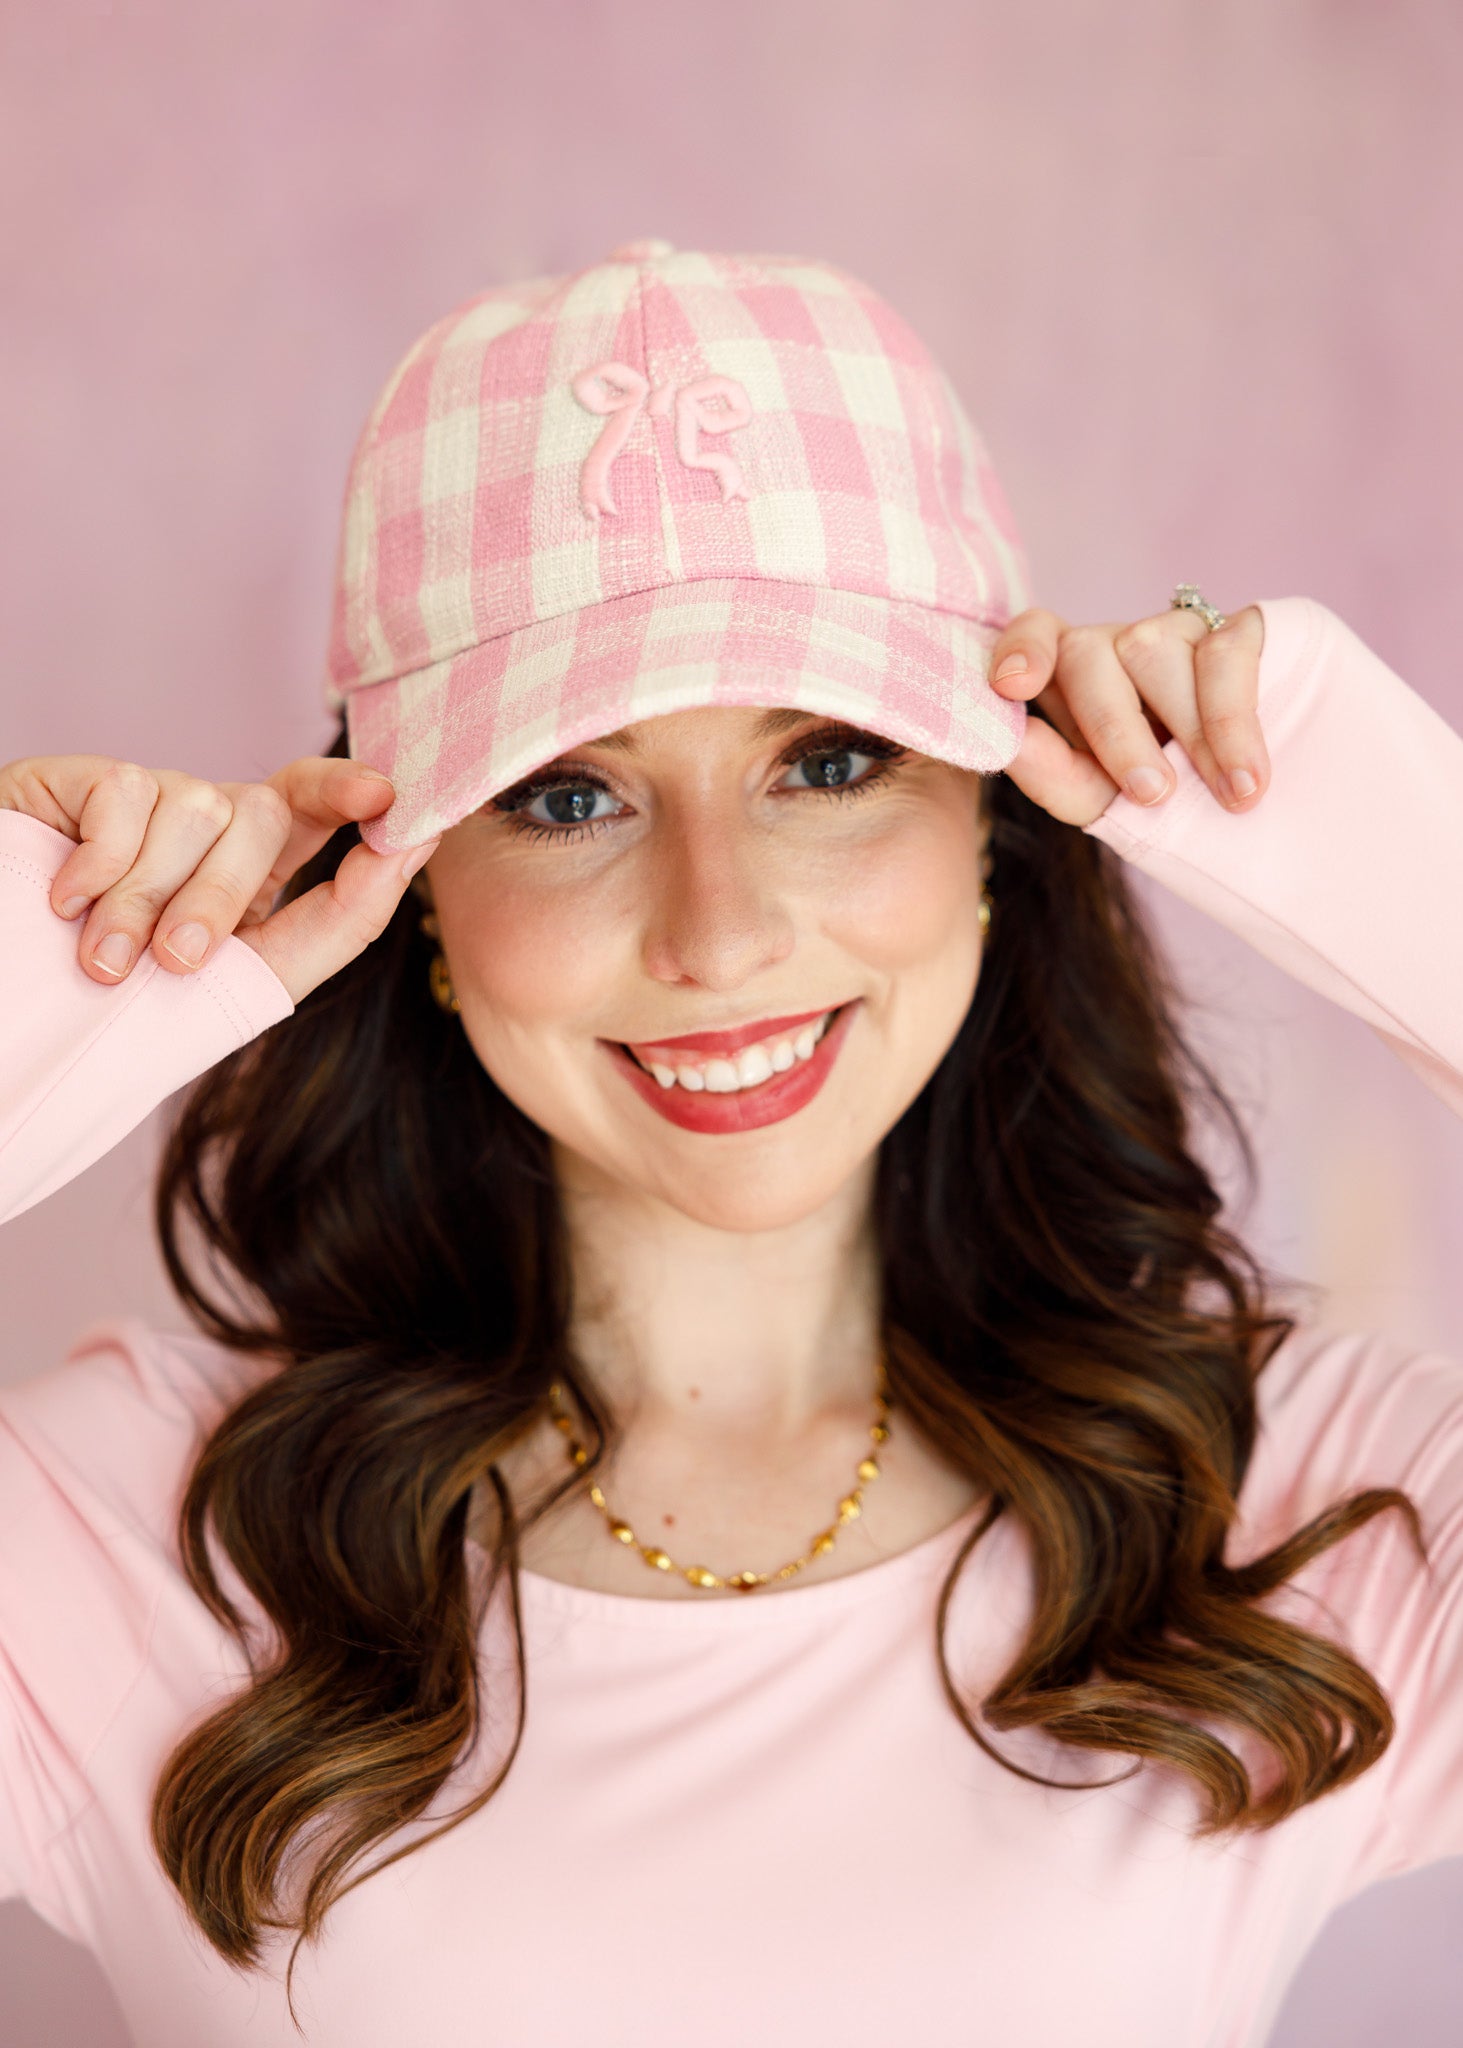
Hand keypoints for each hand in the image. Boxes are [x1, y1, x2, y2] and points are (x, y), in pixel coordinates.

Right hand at [0, 754, 434, 1004]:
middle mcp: (205, 823)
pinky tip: (63, 904)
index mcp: (253, 866)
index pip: (315, 802)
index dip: (349, 789)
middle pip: (261, 814)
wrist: (20, 1024)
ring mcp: (144, 799)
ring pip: (194, 806)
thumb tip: (416, 842)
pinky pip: (125, 794)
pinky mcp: (78, 781)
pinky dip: (100, 863)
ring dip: (146, 900)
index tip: (386, 799)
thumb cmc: (130, 1014)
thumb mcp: (253, 978)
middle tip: (175, 963)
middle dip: (222, 896)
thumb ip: (343, 918)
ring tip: (102, 962)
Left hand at [986, 603, 1267, 826]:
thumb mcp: (1107, 802)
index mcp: (1074, 681)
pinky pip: (1224, 654)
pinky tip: (1247, 778)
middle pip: (1086, 652)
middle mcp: (1118, 645)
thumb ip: (1053, 775)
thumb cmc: (1177, 805)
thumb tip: (1010, 741)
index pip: (1036, 634)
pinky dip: (1232, 723)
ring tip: (1224, 797)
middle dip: (1115, 730)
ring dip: (1188, 732)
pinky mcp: (1243, 630)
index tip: (1012, 686)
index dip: (1022, 649)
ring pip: (1153, 648)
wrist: (1273, 818)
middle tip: (1153, 794)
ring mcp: (1179, 630)